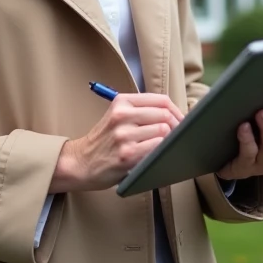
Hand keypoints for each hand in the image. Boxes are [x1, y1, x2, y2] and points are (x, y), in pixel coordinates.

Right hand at [50, 93, 183, 192]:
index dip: (177, 111)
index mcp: (122, 102)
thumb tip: (175, 114)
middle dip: (177, 127)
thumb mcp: (117, 117)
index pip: (161, 100)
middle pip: (165, 115)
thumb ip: (141, 111)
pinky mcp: (127, 154)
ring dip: (168, 141)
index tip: (182, 121)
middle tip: (178, 137)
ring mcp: (124, 135)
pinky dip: (161, 152)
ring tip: (165, 147)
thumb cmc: (104, 141)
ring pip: (163, 131)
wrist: (81, 162)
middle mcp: (122, 115)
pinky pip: (156, 148)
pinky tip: (158, 156)